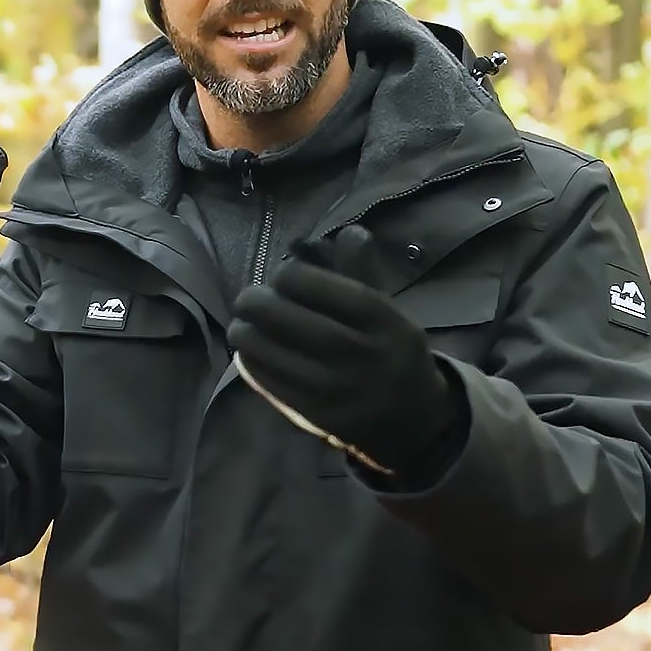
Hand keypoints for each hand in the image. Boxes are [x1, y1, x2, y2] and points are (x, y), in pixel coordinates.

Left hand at [225, 224, 467, 481]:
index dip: (293, 278)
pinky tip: (248, 351)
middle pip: (295, 323)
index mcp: (385, 323)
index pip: (328, 290)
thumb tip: (348, 231)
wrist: (409, 419)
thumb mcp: (388, 310)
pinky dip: (252, 363)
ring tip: (242, 324)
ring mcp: (338, 390)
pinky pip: (271, 384)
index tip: (280, 276)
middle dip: (260, 304)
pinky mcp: (316, 415)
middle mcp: (363, 356)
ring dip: (248, 334)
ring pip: (276, 355)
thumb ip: (363, 271)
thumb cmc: (388, 350)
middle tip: (246, 298)